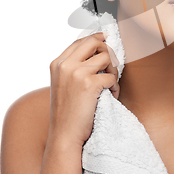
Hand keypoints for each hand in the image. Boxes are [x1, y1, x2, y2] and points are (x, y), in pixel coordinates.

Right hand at [47, 33, 119, 147]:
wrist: (64, 134)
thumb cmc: (67, 112)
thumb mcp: (64, 83)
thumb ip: (74, 67)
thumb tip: (97, 51)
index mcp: (57, 63)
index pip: (80, 41)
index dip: (96, 38)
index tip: (105, 38)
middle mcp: (65, 65)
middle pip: (94, 42)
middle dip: (107, 50)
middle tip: (111, 65)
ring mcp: (76, 73)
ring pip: (106, 57)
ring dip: (113, 71)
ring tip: (110, 85)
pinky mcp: (89, 84)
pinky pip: (112, 77)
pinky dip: (115, 87)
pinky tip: (111, 96)